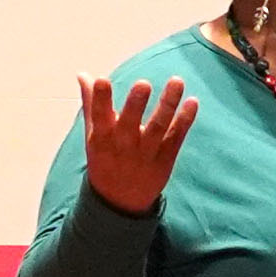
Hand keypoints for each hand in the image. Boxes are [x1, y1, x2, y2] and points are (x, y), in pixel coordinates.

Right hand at [77, 75, 194, 215]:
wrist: (119, 202)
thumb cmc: (105, 159)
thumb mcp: (92, 135)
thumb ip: (91, 104)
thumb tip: (83, 74)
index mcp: (102, 138)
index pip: (99, 116)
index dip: (100, 99)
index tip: (101, 80)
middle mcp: (123, 146)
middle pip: (130, 124)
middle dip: (136, 104)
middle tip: (143, 83)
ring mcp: (145, 154)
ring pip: (158, 128)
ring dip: (168, 104)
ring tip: (176, 81)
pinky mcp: (164, 160)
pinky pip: (175, 138)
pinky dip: (185, 121)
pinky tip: (192, 102)